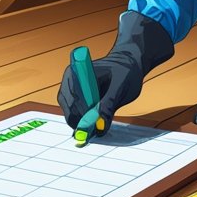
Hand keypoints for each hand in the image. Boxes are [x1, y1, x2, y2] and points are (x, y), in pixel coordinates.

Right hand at [58, 10, 174, 131]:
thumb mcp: (121, 86)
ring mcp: (70, 92)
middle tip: (100, 130)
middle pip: (69, 108)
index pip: (74, 96)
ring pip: (71, 116)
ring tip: (102, 125)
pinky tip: (97, 123)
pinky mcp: (75, 101)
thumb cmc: (125, 71)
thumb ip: (109, 104)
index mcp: (78, 71)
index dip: (83, 113)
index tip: (95, 124)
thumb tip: (100, 125)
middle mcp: (69, 81)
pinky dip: (85, 123)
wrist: (127, 66)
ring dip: (84, 124)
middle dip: (83, 122)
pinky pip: (75, 117)